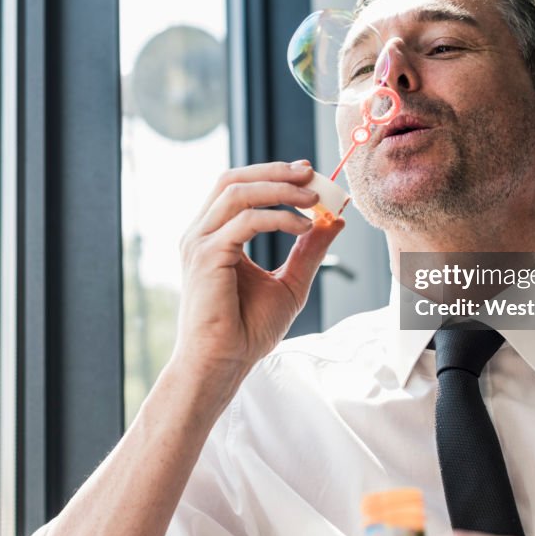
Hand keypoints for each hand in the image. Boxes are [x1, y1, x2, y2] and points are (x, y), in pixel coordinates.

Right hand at [174, 160, 344, 384]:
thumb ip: (309, 250)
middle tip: (311, 172)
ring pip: (237, 192)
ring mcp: (199, 242)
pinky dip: (278, 217)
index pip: (238, 187)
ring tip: (313, 198)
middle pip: (232, 179)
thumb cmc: (247, 331)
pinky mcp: (206, 256)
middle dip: (274, 170)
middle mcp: (201, 233)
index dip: (272, 174)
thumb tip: (335, 220)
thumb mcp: (290, 283)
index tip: (309, 173)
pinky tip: (303, 227)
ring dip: (278, 188)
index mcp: (215, 235)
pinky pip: (245, 221)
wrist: (223, 364)